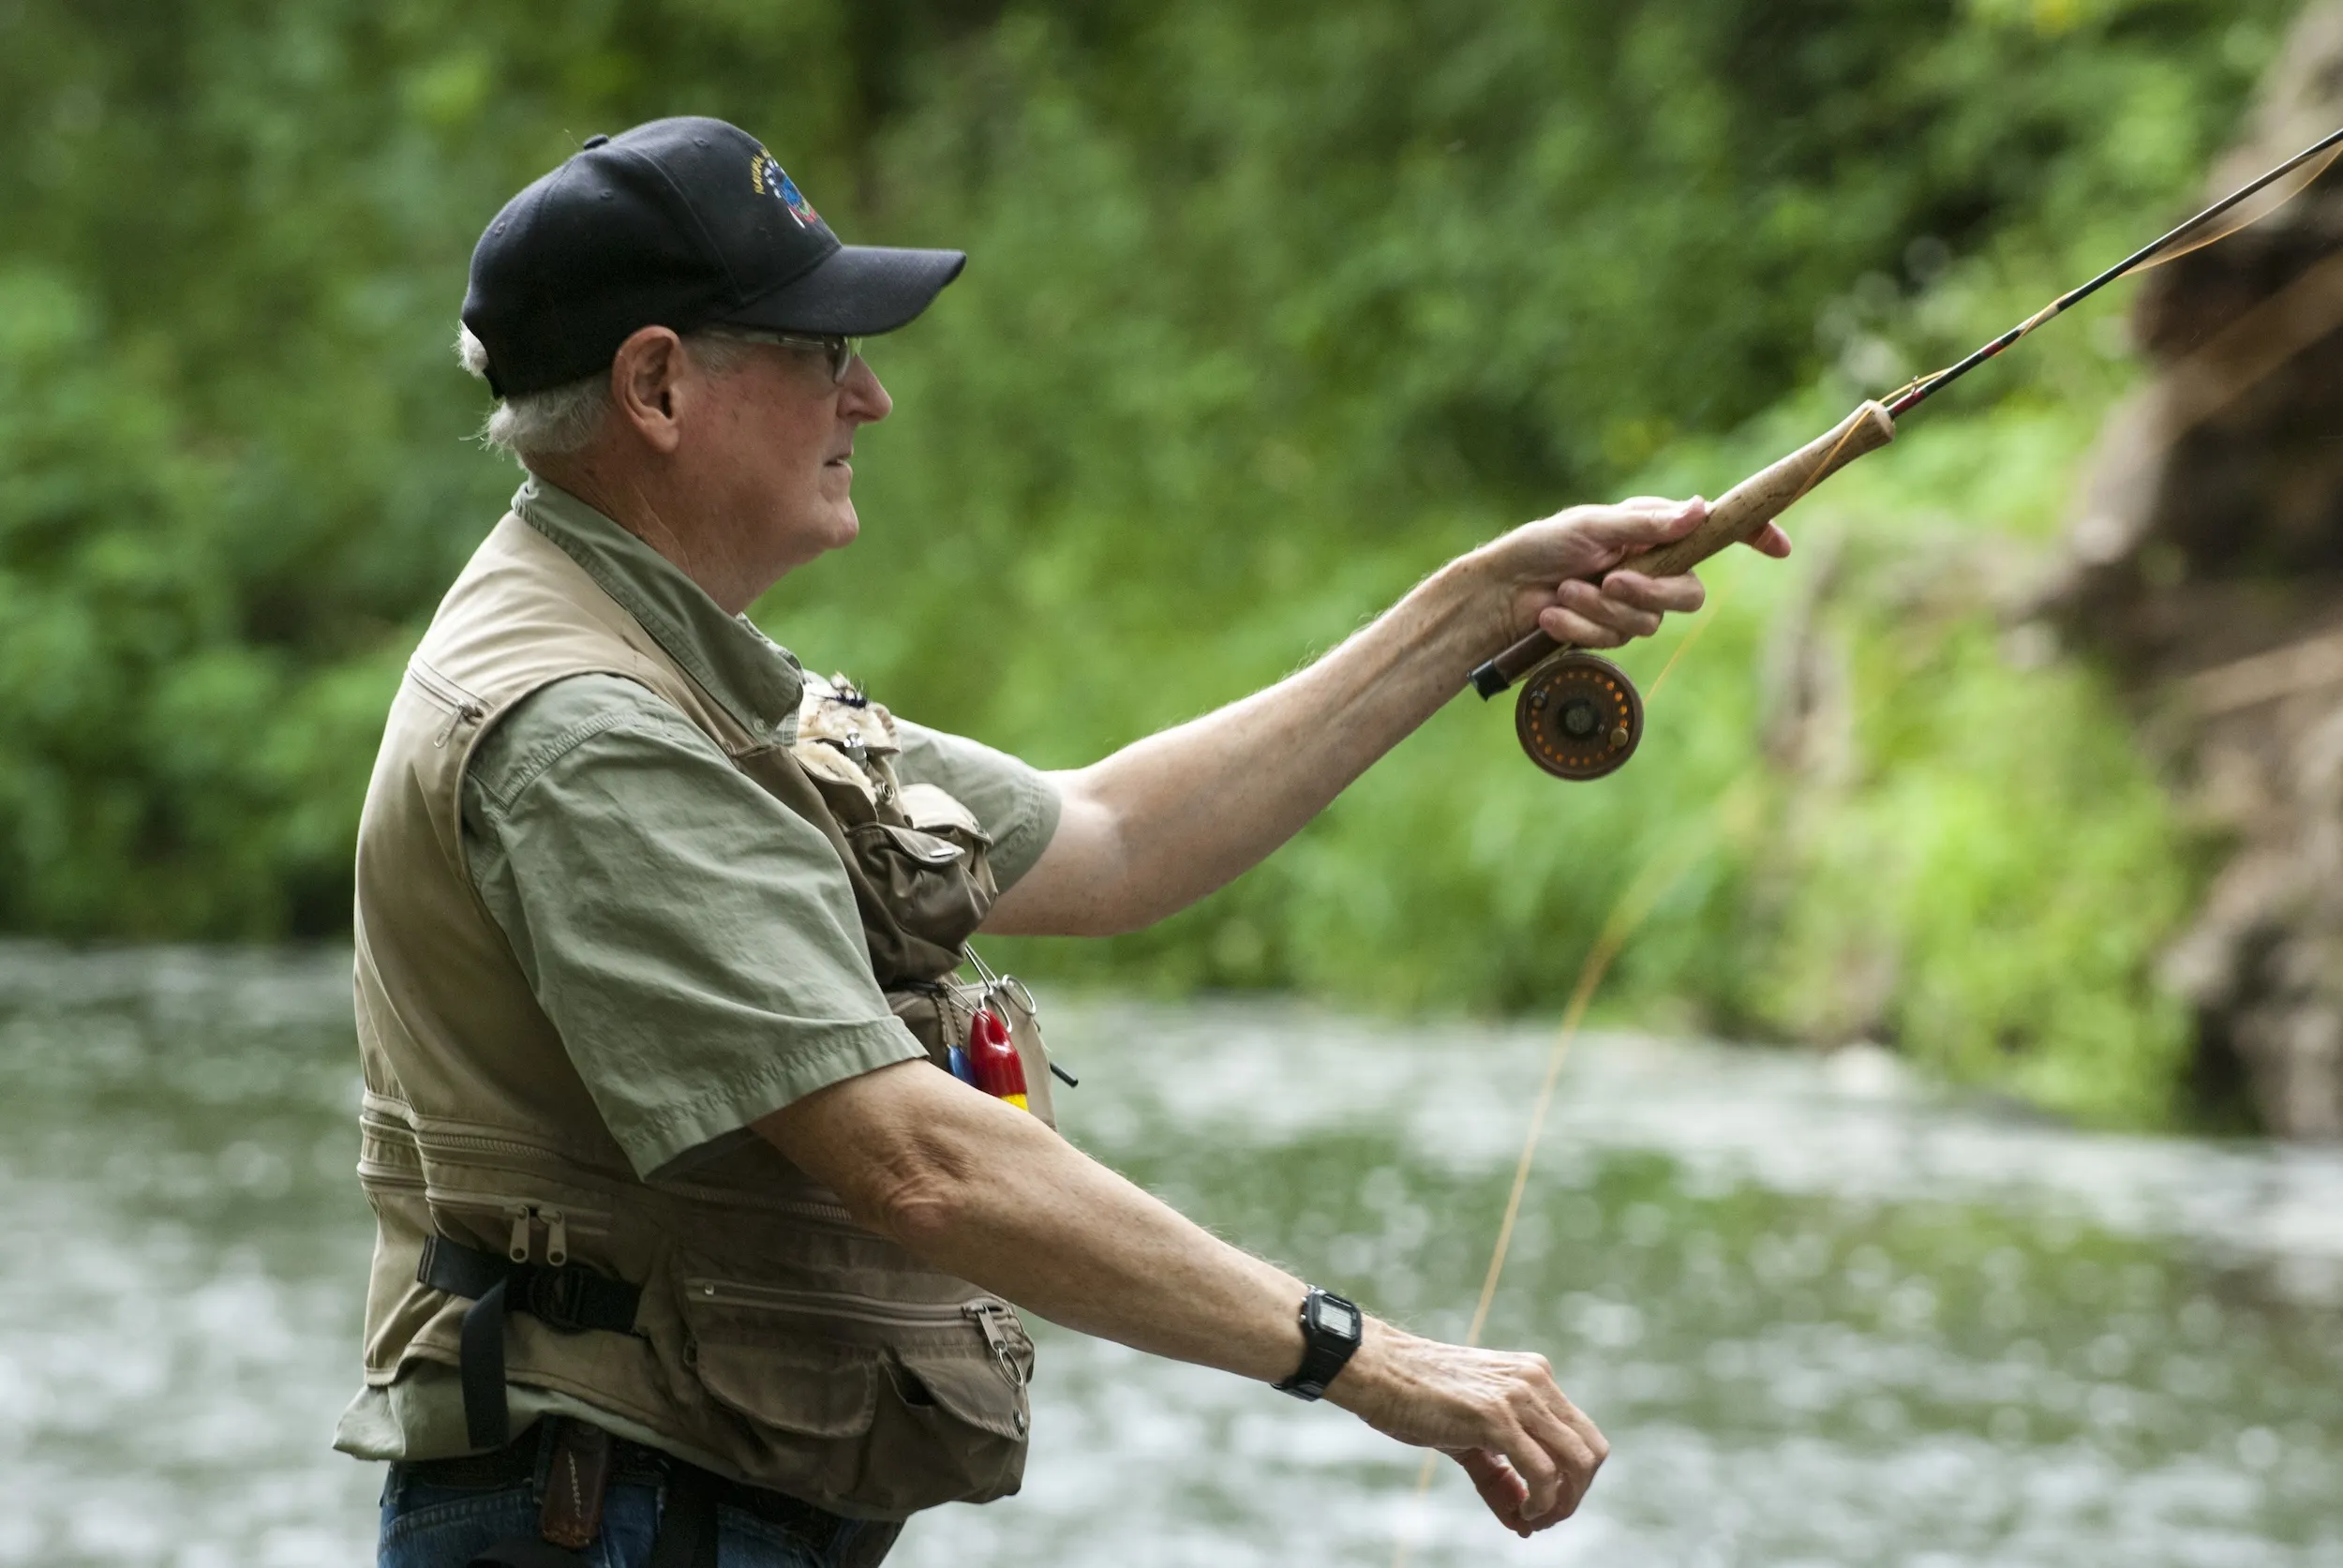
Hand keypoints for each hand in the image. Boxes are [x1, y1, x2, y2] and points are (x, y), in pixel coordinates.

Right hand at [1327, 1320, 1607, 1536]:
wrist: (1378, 1371)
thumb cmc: (1416, 1398)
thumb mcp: (1469, 1435)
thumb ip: (1501, 1475)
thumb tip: (1525, 1521)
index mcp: (1535, 1376)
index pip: (1582, 1436)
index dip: (1574, 1481)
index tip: (1544, 1507)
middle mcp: (1536, 1380)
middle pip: (1591, 1451)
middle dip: (1575, 1496)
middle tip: (1543, 1519)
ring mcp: (1519, 1396)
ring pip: (1578, 1463)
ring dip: (1563, 1504)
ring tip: (1534, 1520)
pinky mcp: (1497, 1416)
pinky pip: (1544, 1472)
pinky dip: (1543, 1503)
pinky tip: (1523, 1515)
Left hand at [1473, 495, 1791, 651]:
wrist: (1501, 591)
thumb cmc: (1543, 545)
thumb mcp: (1592, 526)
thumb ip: (1645, 525)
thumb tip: (1699, 510)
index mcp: (1656, 531)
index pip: (1716, 532)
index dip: (1754, 537)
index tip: (1779, 547)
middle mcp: (1653, 567)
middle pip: (1690, 595)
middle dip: (1650, 592)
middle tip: (1612, 580)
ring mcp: (1633, 603)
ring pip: (1649, 623)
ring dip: (1601, 609)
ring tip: (1565, 591)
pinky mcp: (1610, 633)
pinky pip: (1615, 641)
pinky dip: (1581, 626)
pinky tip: (1552, 614)